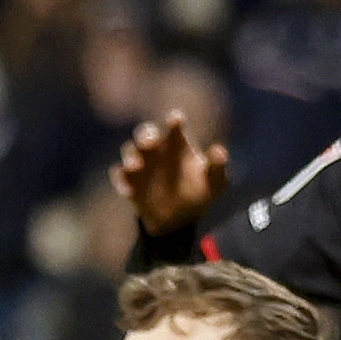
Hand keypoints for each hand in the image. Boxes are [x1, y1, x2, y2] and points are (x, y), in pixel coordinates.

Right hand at [115, 111, 230, 234]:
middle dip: (146, 134)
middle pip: (146, 133)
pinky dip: (122, 180)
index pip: (175, 126)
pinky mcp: (129, 182)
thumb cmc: (200, 193)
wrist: (180, 220)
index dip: (174, 121)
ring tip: (135, 165)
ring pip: (129, 151)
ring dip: (131, 156)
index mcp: (178, 143)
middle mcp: (157, 149)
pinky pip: (120, 176)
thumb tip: (220, 151)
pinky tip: (128, 190)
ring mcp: (140, 165)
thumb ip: (217, 167)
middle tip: (150, 141)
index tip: (176, 120)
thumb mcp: (215, 183)